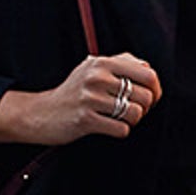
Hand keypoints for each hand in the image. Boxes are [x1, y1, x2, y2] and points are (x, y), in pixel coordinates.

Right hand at [0, 51, 161, 148]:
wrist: (40, 113)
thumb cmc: (73, 92)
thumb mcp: (92, 68)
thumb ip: (120, 62)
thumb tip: (147, 67)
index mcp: (102, 62)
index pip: (148, 74)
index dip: (155, 89)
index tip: (149, 98)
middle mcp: (96, 77)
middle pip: (145, 96)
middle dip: (144, 108)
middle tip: (132, 111)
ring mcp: (90, 98)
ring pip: (135, 114)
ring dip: (132, 121)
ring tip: (120, 119)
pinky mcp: (85, 120)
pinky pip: (121, 129)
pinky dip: (120, 131)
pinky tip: (108, 127)